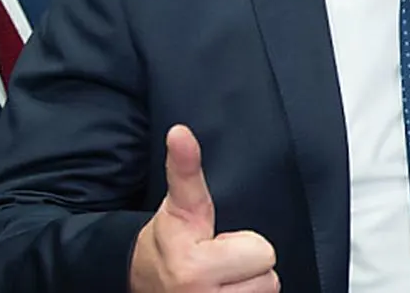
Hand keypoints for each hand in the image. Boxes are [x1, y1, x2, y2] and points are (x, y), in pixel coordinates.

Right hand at [130, 125, 279, 292]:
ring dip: (248, 286)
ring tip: (221, 278)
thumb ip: (185, 169)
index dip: (244, 244)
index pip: (262, 252)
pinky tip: (225, 291)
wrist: (140, 280)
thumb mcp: (180, 205)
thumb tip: (180, 132)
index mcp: (194, 268)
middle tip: (220, 260)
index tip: (217, 243)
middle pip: (269, 280)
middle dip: (249, 267)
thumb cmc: (169, 240)